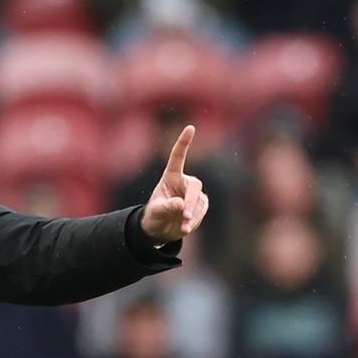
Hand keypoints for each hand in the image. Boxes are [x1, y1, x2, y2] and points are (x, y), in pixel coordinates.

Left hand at [140, 125, 208, 244]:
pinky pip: (202, 211)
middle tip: (184, 215)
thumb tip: (181, 204)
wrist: (160, 229)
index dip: (184, 143)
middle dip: (190, 201)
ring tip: (182, 226)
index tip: (190, 127)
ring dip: (192, 215)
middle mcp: (184, 183)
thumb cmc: (154, 215)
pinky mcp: (200, 206)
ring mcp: (194, 194)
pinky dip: (195, 220)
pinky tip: (185, 228)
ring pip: (199, 201)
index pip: (178, 157)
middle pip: (194, 186)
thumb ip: (166, 206)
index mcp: (171, 177)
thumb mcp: (156, 211)